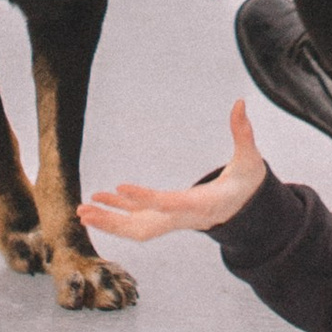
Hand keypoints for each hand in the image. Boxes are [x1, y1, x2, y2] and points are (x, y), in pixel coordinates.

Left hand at [81, 98, 268, 243]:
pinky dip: (117, 214)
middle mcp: (183, 219)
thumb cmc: (247, 184)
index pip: (170, 203)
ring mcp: (172, 222)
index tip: (121, 187)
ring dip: (109, 221)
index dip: (146, 197)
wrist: (246, 211)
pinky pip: (137, 220)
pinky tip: (98, 200)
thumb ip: (244, 133)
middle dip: (114, 223)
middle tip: (86, 211)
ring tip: (81, 210)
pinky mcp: (166, 218)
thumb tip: (240, 102)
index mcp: (203, 205)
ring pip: (136, 228)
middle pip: (145, 226)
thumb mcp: (250, 160)